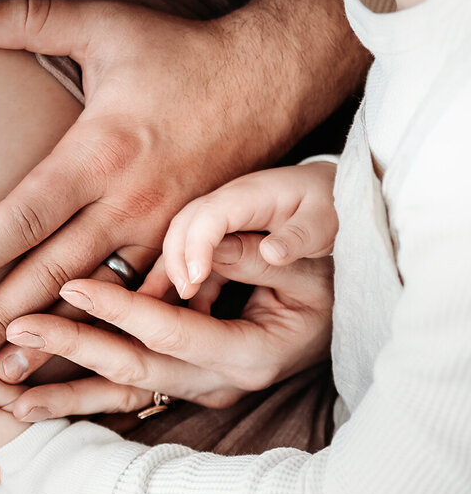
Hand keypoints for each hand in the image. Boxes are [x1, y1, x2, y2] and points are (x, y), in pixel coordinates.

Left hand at [0, 0, 356, 372]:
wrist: (270, 78)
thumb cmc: (178, 56)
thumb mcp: (106, 27)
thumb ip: (31, 24)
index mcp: (100, 151)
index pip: (28, 211)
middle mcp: (130, 201)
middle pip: (55, 272)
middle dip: (3, 319)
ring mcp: (164, 233)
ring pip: (101, 301)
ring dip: (55, 343)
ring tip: (7, 381)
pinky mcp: (190, 250)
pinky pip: (151, 306)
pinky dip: (118, 339)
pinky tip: (87, 370)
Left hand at [1, 233, 333, 417]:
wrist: (346, 303)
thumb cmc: (327, 268)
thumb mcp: (304, 257)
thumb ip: (247, 257)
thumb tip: (194, 260)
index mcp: (251, 352)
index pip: (172, 330)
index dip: (121, 309)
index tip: (73, 284)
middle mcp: (220, 380)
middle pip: (134, 369)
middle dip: (72, 350)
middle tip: (15, 330)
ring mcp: (199, 387)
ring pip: (122, 393)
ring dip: (65, 395)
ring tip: (7, 396)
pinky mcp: (182, 383)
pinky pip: (126, 392)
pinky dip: (79, 397)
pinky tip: (31, 404)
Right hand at [162, 162, 337, 299]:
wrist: (333, 191)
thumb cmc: (331, 208)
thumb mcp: (326, 223)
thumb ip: (299, 237)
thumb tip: (270, 253)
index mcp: (254, 194)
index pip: (211, 214)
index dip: (197, 246)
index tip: (194, 280)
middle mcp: (228, 200)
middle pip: (184, 224)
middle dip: (173, 260)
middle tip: (181, 295)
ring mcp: (220, 215)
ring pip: (181, 238)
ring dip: (169, 269)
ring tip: (161, 302)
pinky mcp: (220, 231)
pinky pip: (192, 251)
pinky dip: (181, 274)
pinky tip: (184, 302)